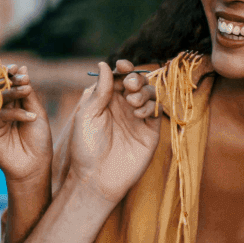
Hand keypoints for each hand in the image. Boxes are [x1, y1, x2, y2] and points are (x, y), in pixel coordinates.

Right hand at [0, 65, 51, 184]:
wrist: (35, 165)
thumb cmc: (38, 140)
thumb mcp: (37, 113)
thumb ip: (29, 94)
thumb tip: (23, 68)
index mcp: (14, 102)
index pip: (9, 84)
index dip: (11, 74)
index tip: (17, 68)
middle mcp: (3, 108)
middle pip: (2, 89)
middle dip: (12, 81)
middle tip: (23, 78)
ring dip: (13, 93)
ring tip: (27, 91)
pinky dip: (14, 114)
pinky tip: (30, 117)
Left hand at [67, 62, 160, 204]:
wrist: (96, 178)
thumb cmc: (85, 147)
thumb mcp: (87, 114)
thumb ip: (99, 90)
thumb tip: (105, 64)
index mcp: (106, 99)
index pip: (119, 77)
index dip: (123, 68)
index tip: (122, 65)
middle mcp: (123, 106)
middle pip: (138, 82)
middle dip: (136, 78)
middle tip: (129, 86)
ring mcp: (138, 118)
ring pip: (150, 93)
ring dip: (143, 91)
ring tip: (132, 102)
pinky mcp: (150, 132)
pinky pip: (157, 110)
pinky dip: (151, 106)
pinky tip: (138, 114)